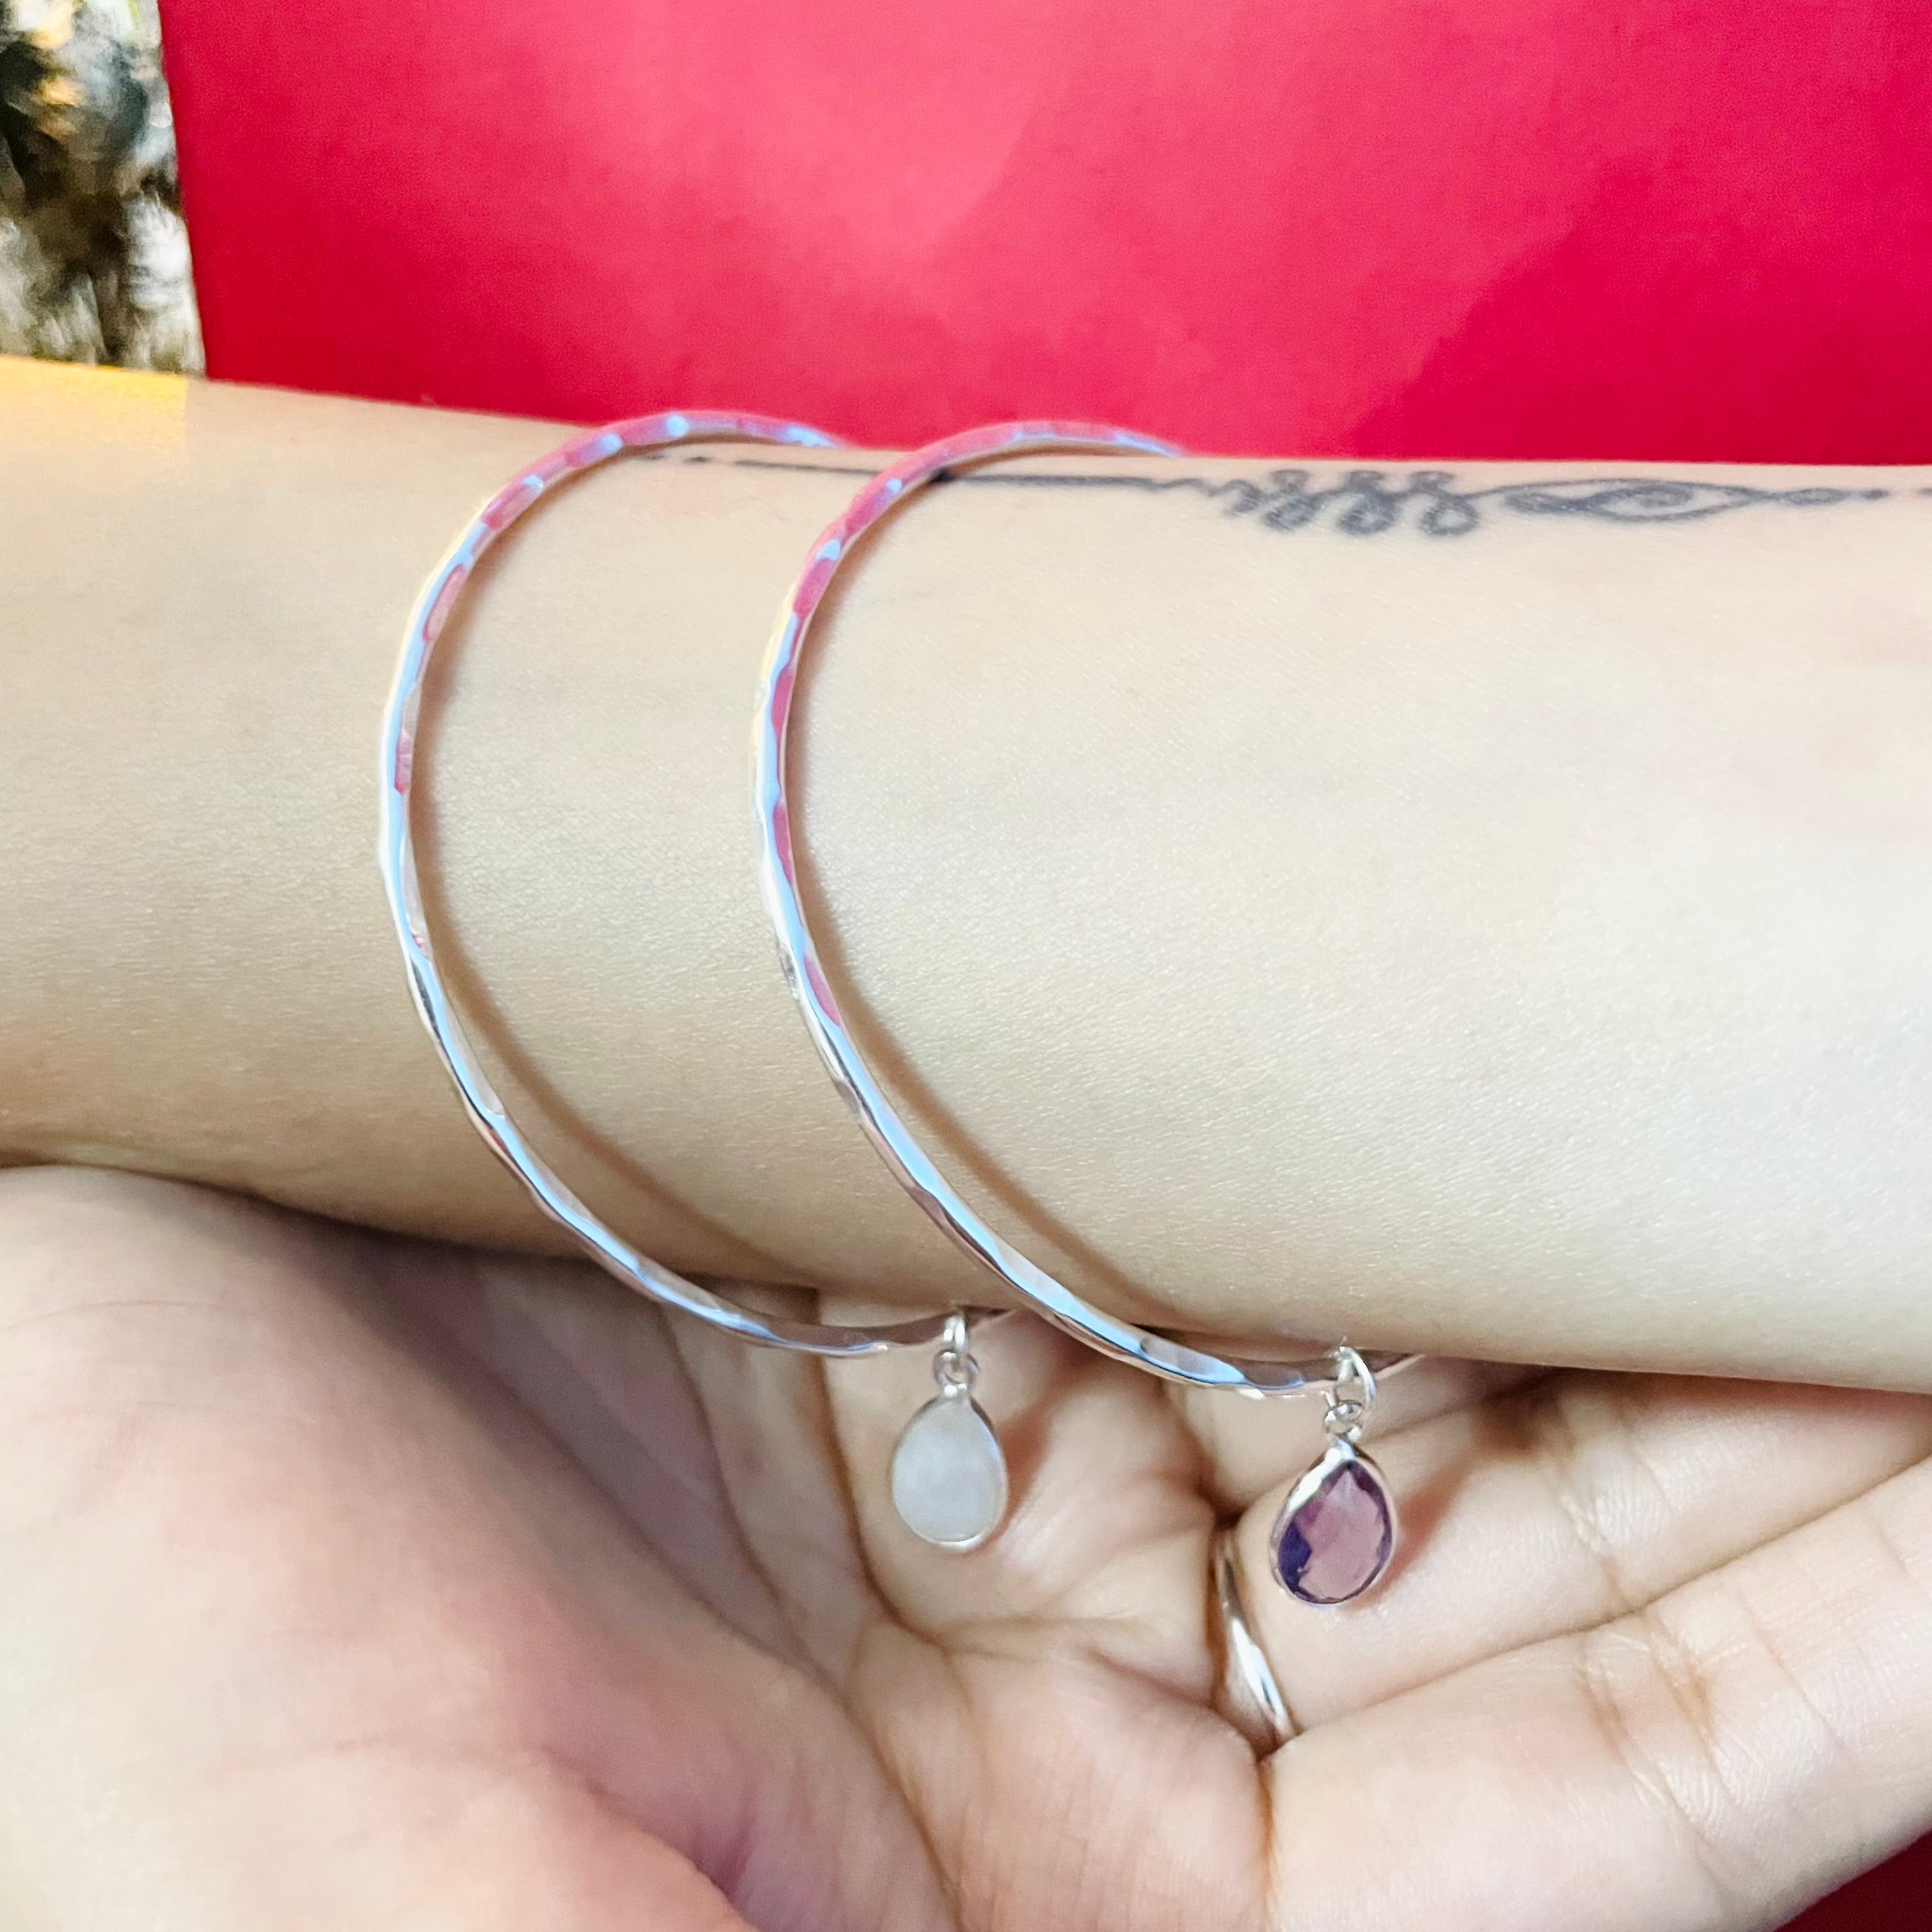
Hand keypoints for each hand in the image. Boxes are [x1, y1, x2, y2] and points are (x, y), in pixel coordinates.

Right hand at [0, 1167, 1925, 1930]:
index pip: (1601, 1813)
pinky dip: (1365, 1130)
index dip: (1845, 1664)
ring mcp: (1002, 1466)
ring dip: (1589, 1237)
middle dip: (1776, 1404)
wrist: (0, 1415)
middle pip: (1546, 1565)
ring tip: (1794, 1067)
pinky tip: (1502, 1030)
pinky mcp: (905, 1282)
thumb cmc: (170, 1784)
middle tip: (1916, 1161)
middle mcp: (1078, 1714)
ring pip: (1406, 1359)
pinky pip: (1213, 1196)